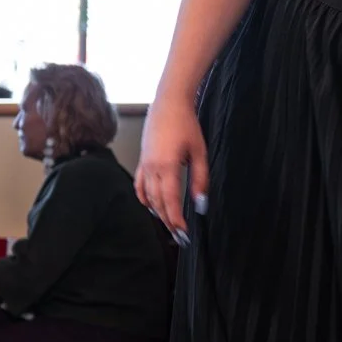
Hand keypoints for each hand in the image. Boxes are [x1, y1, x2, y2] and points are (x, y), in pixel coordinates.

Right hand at [136, 92, 207, 242]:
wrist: (169, 104)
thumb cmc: (186, 125)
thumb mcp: (199, 153)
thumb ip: (200, 180)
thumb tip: (201, 203)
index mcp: (167, 166)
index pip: (171, 201)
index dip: (177, 220)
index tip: (184, 233)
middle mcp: (152, 168)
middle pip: (158, 203)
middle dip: (168, 221)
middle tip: (179, 237)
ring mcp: (144, 165)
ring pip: (147, 197)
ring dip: (158, 213)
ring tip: (169, 224)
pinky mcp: (142, 160)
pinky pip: (140, 185)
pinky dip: (144, 199)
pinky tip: (151, 207)